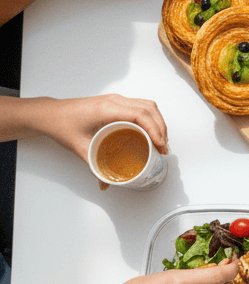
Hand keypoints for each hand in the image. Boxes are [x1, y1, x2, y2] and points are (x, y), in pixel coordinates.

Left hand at [42, 94, 167, 164]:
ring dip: (158, 121)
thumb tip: (105, 183)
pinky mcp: (116, 102)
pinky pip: (140, 106)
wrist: (49, 114)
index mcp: (108, 109)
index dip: (155, 129)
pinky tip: (150, 131)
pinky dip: (150, 118)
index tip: (160, 145)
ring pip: (147, 105)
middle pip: (149, 108)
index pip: (140, 115)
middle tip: (163, 148)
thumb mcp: (80, 148)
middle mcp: (115, 100)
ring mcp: (116, 99)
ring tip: (160, 141)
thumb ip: (94, 167)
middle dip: (161, 128)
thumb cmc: (62, 126)